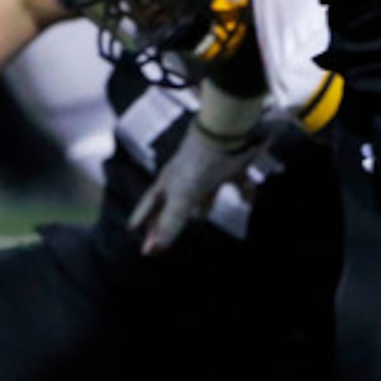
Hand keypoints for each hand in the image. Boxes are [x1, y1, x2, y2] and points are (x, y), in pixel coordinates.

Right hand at [129, 117, 263, 253]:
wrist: (229, 129)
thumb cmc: (201, 160)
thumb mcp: (183, 196)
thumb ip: (170, 223)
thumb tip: (150, 251)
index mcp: (170, 181)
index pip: (151, 203)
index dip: (142, 216)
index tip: (132, 228)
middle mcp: (187, 175)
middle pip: (175, 200)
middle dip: (171, 214)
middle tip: (166, 229)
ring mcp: (209, 169)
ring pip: (204, 190)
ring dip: (204, 204)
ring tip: (202, 217)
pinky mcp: (232, 164)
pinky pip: (236, 182)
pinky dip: (243, 192)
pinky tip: (248, 202)